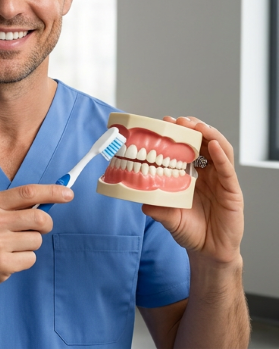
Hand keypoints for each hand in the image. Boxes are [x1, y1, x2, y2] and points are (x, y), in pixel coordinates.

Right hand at [0, 184, 72, 295]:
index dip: (52, 192)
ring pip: (37, 241)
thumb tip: (49, 199)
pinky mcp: (2, 264)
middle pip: (40, 218)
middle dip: (46, 224)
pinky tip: (7, 259)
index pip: (28, 193)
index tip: (68, 194)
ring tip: (10, 247)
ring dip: (30, 245)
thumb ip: (12, 206)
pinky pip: (30, 259)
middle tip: (40, 228)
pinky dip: (23, 260)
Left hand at [145, 117, 243, 264]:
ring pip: (219, 151)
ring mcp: (221, 182)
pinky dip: (221, 156)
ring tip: (196, 126)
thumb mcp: (167, 217)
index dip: (178, 136)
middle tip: (179, 120)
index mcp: (192, 177)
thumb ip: (156, 208)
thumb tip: (139, 200)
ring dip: (208, 135)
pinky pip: (228, 170)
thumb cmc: (189, 231)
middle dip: (193, 129)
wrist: (208, 252)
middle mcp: (208, 175)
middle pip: (204, 145)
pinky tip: (214, 146)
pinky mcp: (232, 192)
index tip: (164, 123)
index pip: (187, 150)